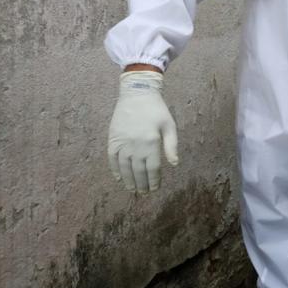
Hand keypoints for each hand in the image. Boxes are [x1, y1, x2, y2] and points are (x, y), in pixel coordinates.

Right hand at [107, 70, 178, 192]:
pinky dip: (115, 170)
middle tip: (145, 193)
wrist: (136, 93)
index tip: (155, 188)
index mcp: (151, 142)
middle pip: (139, 171)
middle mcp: (136, 145)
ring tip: (133, 190)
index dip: (154, 180)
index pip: (153, 168)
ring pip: (125, 167)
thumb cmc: (156, 110)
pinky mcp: (113, 139)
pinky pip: (112, 159)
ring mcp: (122, 142)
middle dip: (142, 184)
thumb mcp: (169, 126)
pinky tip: (119, 178)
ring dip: (129, 181)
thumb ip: (171, 146)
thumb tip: (174, 164)